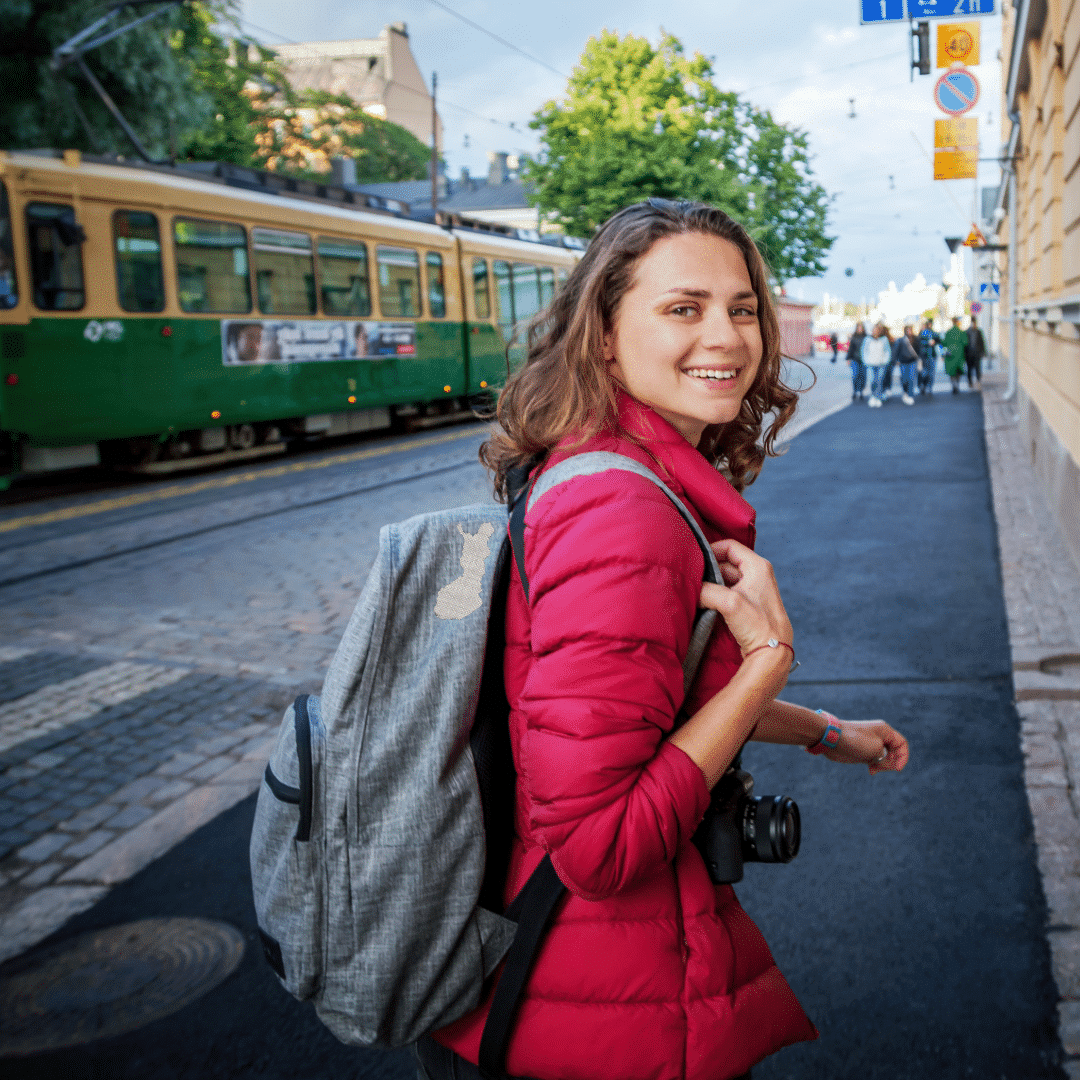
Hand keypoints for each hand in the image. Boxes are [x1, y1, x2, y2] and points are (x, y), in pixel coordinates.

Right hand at [698, 539, 792, 658]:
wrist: (771, 653)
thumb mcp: (729, 603)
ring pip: (725, 580)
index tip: (696, 560)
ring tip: (697, 592)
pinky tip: (705, 603)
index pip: (730, 546)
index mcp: (758, 567)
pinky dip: (715, 596)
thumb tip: (691, 589)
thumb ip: (706, 591)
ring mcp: (753, 591)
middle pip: (726, 563)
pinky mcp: (748, 606)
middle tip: (693, 578)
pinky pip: (727, 594)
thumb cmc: (758, 625)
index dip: (711, 550)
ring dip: (711, 585)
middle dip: (709, 570)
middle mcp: (757, 575)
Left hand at [822, 718, 908, 774]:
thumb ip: (887, 758)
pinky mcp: (863, 752)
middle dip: (891, 763)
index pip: (902, 744)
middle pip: (894, 752)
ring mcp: (871, 744)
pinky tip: (871, 771)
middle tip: (881, 767)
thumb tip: (888, 763)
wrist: (831, 739)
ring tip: (874, 770)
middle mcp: (879, 736)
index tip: (897, 769)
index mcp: (885, 731)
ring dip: (883, 766)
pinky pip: (875, 761)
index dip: (903, 757)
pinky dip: (875, 767)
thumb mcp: (876, 750)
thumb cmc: (855, 741)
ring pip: (885, 758)